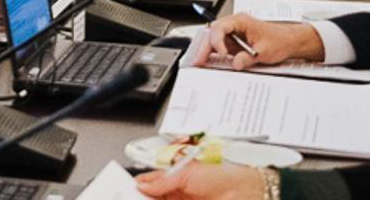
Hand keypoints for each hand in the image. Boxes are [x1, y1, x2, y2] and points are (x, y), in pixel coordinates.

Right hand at [136, 163, 266, 198]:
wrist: (243, 191)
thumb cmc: (222, 175)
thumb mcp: (187, 172)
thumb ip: (162, 180)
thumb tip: (143, 184)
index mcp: (176, 176)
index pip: (152, 182)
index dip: (139, 184)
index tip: (127, 188)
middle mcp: (177, 191)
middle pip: (152, 196)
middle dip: (141, 196)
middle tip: (131, 196)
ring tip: (138, 198)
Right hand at [198, 12, 323, 69]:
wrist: (289, 42)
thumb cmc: (280, 40)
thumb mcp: (264, 51)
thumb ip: (248, 57)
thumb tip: (235, 63)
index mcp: (240, 21)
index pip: (220, 27)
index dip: (217, 40)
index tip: (222, 54)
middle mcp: (234, 26)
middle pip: (212, 34)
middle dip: (204, 47)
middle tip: (198, 60)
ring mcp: (232, 35)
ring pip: (213, 40)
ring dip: (206, 51)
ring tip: (199, 63)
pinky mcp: (233, 43)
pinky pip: (220, 48)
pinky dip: (213, 55)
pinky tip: (208, 63)